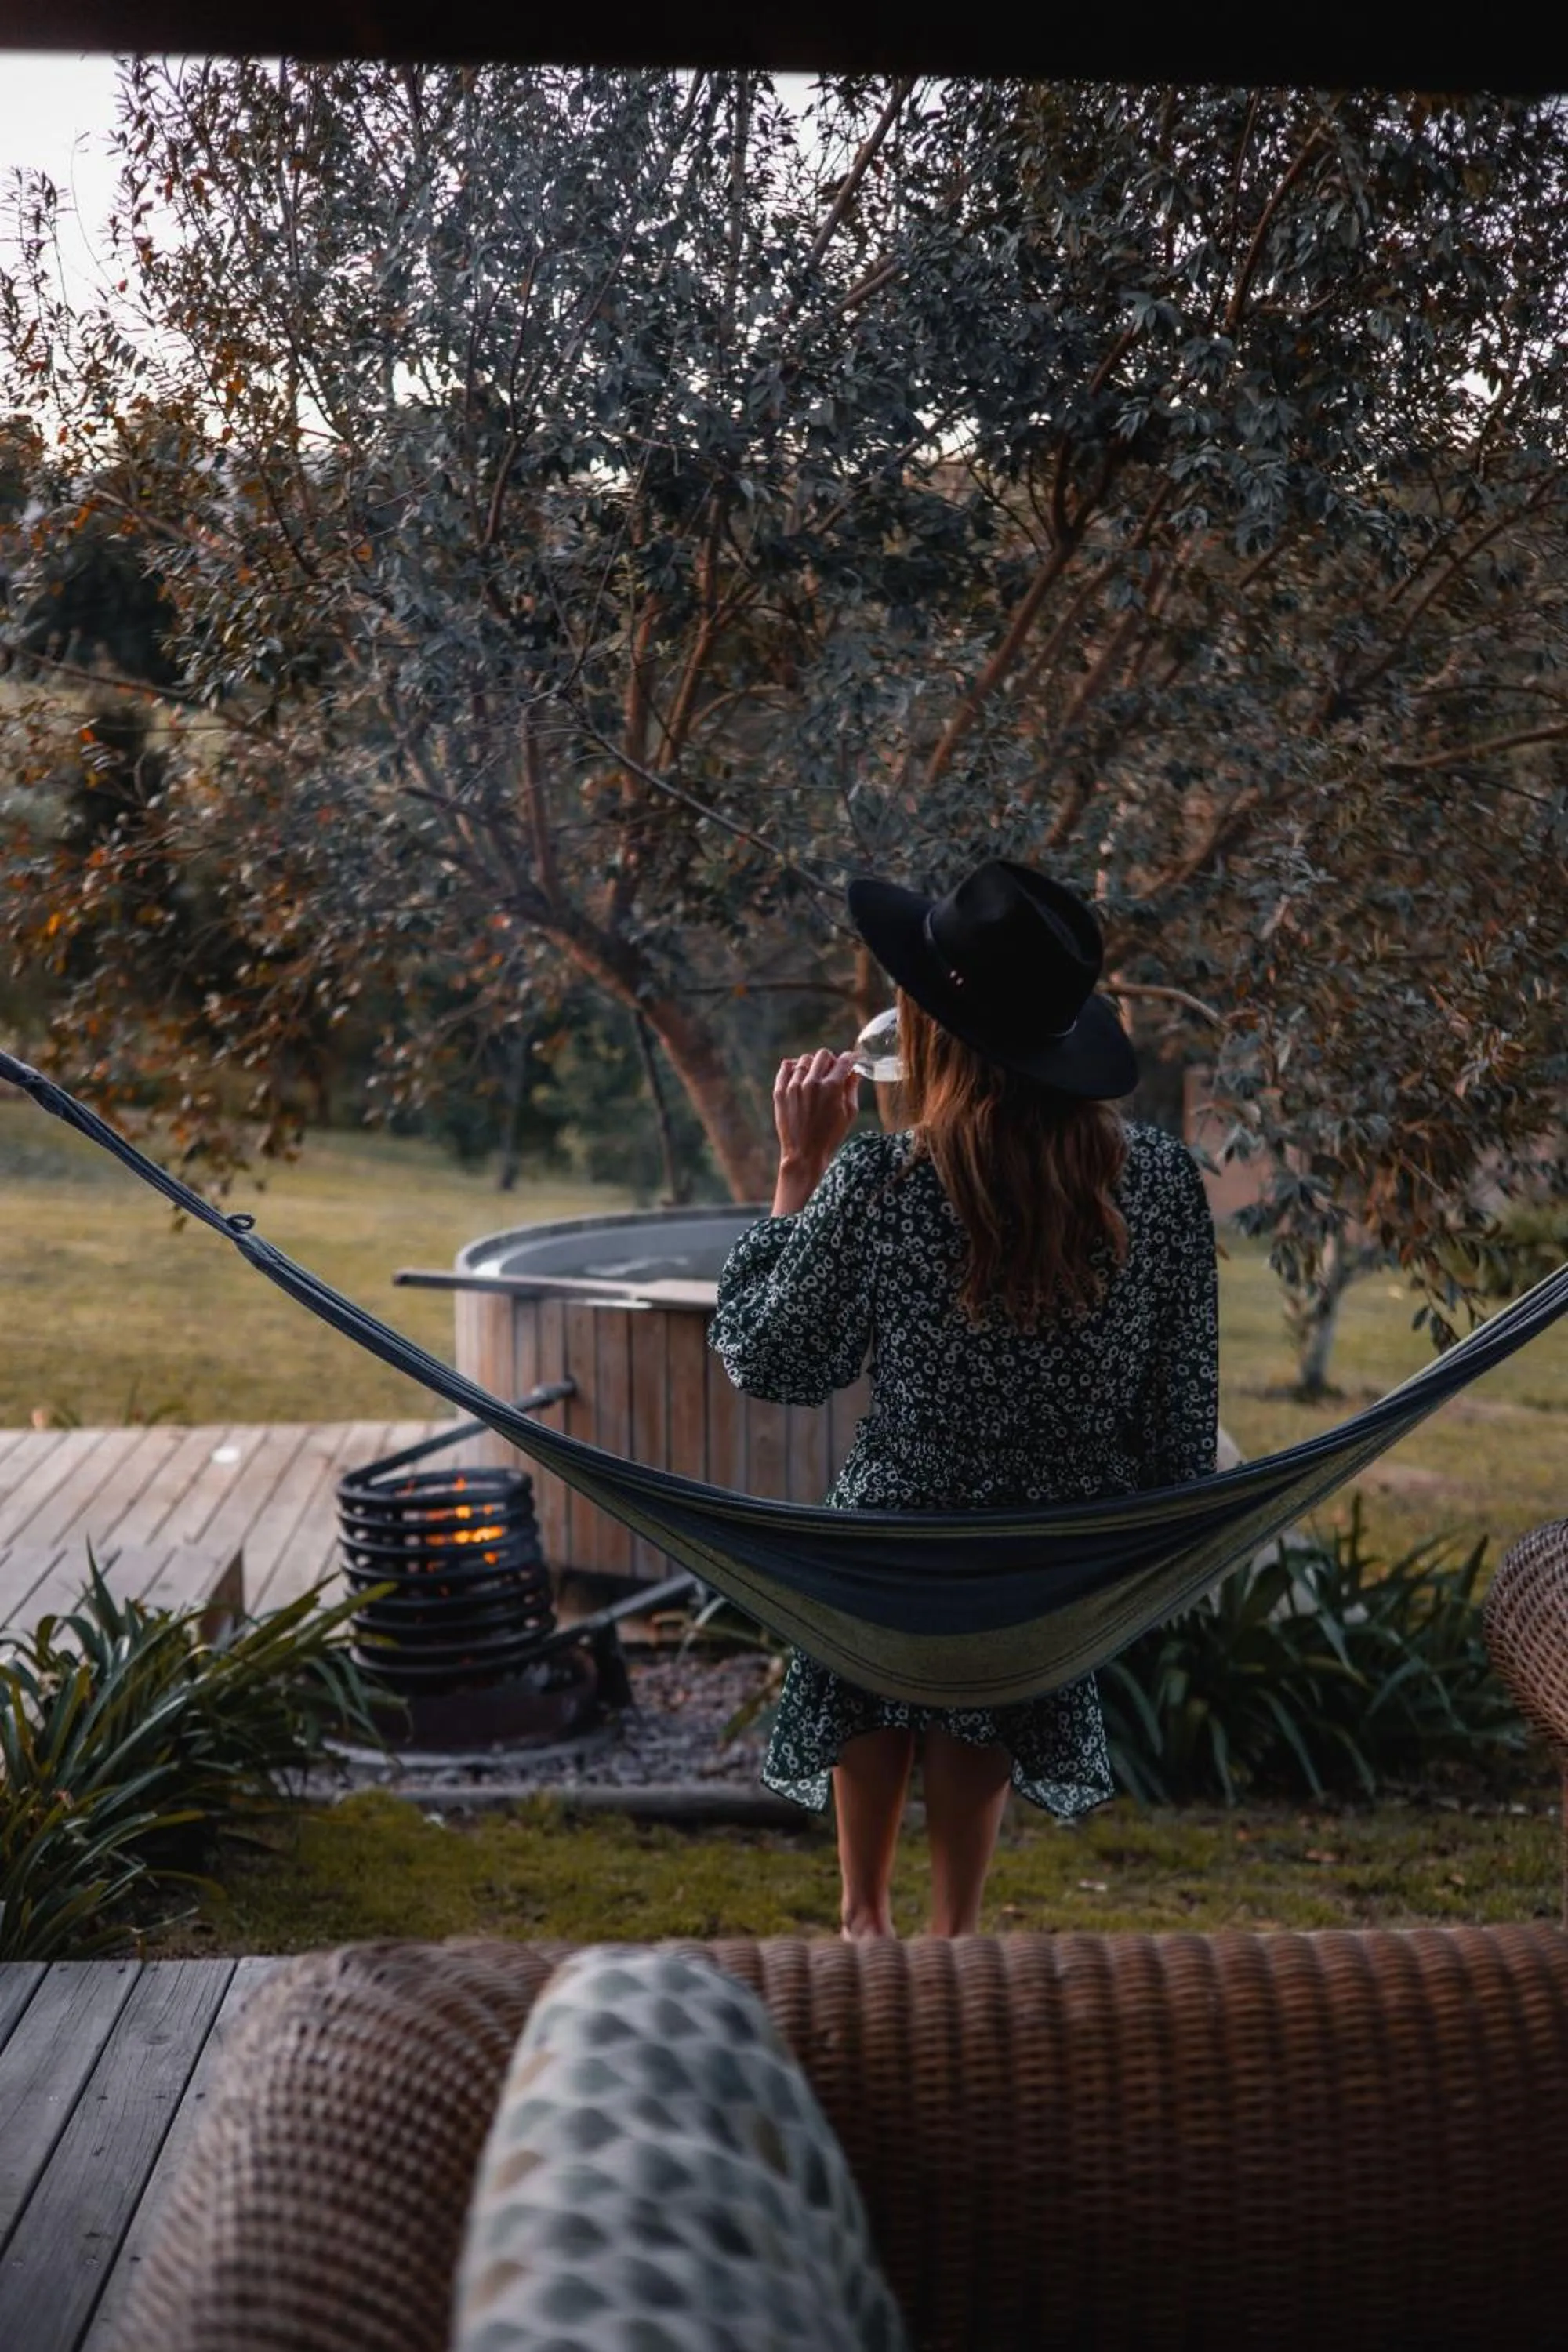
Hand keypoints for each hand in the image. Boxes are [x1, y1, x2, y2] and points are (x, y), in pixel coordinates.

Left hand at [771, 1049, 861, 1213]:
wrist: (804, 1155)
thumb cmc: (831, 1137)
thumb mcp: (849, 1114)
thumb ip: (851, 1088)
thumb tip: (854, 1072)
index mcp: (832, 1087)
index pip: (844, 1060)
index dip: (850, 1059)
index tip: (851, 1061)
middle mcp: (812, 1082)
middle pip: (823, 1055)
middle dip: (831, 1061)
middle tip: (833, 1071)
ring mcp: (793, 1086)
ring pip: (804, 1060)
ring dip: (813, 1065)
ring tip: (815, 1077)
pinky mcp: (780, 1092)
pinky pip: (785, 1068)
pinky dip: (793, 1067)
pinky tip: (798, 1074)